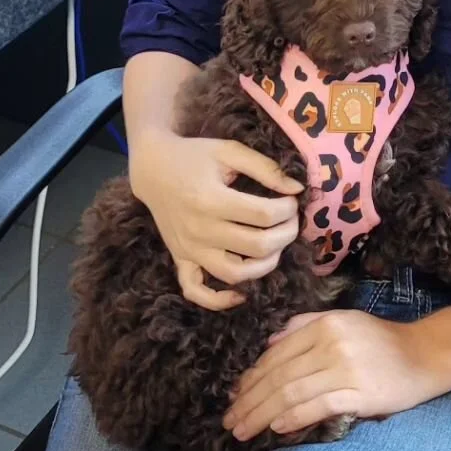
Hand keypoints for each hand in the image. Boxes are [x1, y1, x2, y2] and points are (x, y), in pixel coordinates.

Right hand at [129, 133, 302, 310]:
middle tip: (291, 221)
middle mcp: (199, 230)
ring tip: (275, 246)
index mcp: (211, 199)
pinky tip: (240, 293)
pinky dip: (219, 299)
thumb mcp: (230, 151)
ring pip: (234, 274)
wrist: (154, 169)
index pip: (264, 215)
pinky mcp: (180, 259)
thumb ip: (265, 168)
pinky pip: (196, 290)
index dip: (287, 209)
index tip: (292, 200)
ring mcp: (188, 249)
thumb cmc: (194, 155)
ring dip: (264, 265)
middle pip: (256, 246)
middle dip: (285, 235)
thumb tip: (297, 188)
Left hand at [224, 308, 450, 441]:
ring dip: (262, 414)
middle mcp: (332, 342)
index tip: (234, 397)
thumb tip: (268, 344)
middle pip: (278, 375)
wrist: (426, 355)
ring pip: (292, 392)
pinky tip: (278, 429)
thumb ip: (305, 327)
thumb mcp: (344, 322)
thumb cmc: (382, 342)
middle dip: (249, 401)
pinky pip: (319, 405)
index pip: (276, 354)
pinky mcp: (361, 392)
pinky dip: (294, 417)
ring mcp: (346, 367)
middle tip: (230, 421)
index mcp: (325, 324)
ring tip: (243, 431)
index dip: (250, 378)